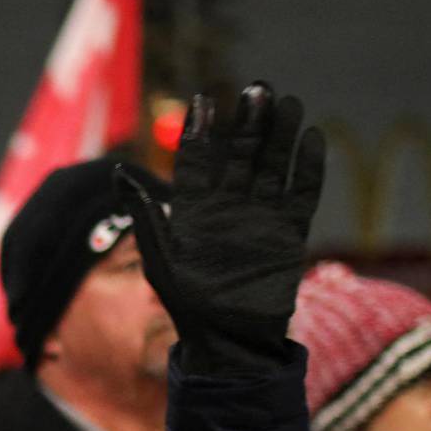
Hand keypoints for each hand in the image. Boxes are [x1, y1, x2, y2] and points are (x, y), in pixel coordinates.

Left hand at [113, 83, 324, 373]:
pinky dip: (308, 168)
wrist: (228, 342)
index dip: (201, 131)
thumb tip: (117, 172)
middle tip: (258, 88)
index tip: (204, 101)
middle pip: (241, 155)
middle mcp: (229, 208)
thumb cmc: (188, 304)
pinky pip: (301, 195)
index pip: (199, 160)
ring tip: (287, 102)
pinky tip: (313, 139)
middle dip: (248, 123)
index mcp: (195, 210)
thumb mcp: (160, 257)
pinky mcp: (289, 234)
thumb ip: (145, 214)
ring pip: (273, 167)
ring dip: (280, 136)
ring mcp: (261, 218)